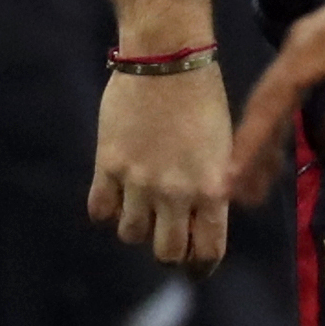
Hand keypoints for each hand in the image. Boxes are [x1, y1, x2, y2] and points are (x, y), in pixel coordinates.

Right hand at [89, 65, 233, 273]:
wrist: (167, 60)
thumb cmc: (206, 99)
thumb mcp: (225, 148)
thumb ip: (216, 186)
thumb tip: (208, 218)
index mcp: (212, 190)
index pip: (207, 250)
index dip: (202, 264)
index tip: (198, 265)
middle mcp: (175, 193)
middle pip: (166, 252)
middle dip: (171, 252)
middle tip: (170, 239)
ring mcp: (137, 181)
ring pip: (131, 235)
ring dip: (138, 228)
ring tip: (144, 211)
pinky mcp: (106, 165)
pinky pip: (100, 210)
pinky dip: (107, 210)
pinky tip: (115, 197)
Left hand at [226, 0, 324, 205]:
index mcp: (310, 58)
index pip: (281, 105)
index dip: (270, 139)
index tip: (264, 173)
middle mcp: (293, 56)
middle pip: (265, 112)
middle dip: (254, 153)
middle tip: (243, 193)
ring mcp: (294, 58)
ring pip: (262, 113)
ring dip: (248, 153)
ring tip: (235, 191)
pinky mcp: (300, 66)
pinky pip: (272, 109)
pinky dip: (255, 139)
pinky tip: (244, 167)